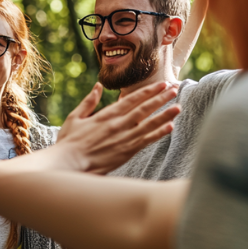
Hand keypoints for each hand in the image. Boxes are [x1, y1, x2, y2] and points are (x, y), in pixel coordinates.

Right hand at [56, 82, 180, 173]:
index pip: (131, 99)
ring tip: (178, 107)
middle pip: (144, 108)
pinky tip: (170, 127)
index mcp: (105, 115)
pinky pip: (146, 140)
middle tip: (174, 89)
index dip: (147, 91)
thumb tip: (97, 86)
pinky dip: (158, 133)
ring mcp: (123, 138)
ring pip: (149, 124)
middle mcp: (118, 124)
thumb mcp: (75, 117)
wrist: (69, 163)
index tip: (160, 85)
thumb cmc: (69, 142)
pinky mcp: (126, 151)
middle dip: (160, 98)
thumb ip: (88, 102)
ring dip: (164, 114)